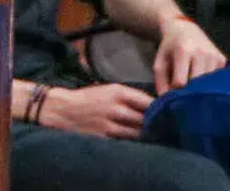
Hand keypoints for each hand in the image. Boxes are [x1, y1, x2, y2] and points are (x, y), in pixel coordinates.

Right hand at [38, 83, 153, 138]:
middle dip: (155, 122)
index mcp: (118, 92)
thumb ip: (127, 96)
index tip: (166, 111)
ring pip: (137, 132)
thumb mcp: (108, 88)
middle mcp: (116, 108)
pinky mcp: (104, 137)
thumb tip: (150, 103)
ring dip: (145, 133)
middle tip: (164, 125)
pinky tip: (137, 141)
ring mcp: (110, 124)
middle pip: (145, 118)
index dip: (159, 107)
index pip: (147, 101)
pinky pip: (125, 140)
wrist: (63, 109)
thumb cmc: (88, 97)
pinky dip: (132, 140)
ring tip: (153, 134)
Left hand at [151, 15, 225, 93]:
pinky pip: (216, 80)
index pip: (181, 82)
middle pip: (197, 84)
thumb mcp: (160, 63)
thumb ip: (160, 83)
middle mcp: (202, 52)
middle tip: (183, 97)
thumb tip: (166, 103)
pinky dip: (209, 84)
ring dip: (200, 89)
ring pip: (208, 84)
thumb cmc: (170, 48)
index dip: (175, 91)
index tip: (172, 94)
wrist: (184, 29)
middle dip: (189, 93)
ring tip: (191, 88)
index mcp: (184, 51)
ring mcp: (214, 55)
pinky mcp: (222, 59)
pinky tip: (202, 81)